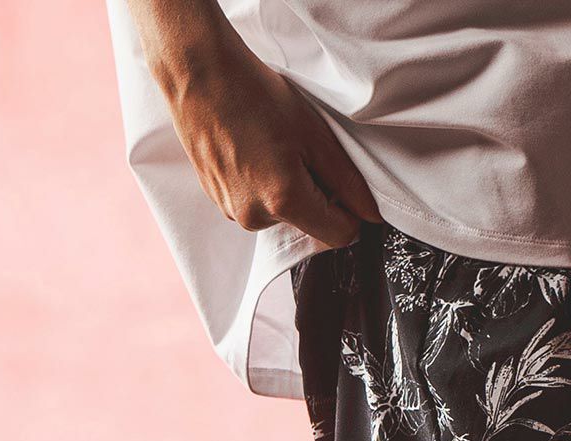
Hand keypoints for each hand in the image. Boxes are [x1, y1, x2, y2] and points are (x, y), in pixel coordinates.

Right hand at [151, 27, 381, 247]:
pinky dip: (261, 185)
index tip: (341, 184)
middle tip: (299, 152)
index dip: (349, 211)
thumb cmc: (256, 95)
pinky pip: (255, 205)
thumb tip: (370, 214)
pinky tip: (251, 152)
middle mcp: (256, 217)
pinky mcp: (217, 202)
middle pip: (308, 225)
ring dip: (285, 190)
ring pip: (281, 216)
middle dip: (314, 197)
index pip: (339, 235)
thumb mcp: (315, 134)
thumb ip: (348, 181)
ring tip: (270, 148)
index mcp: (284, 201)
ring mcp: (232, 212)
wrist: (200, 75)